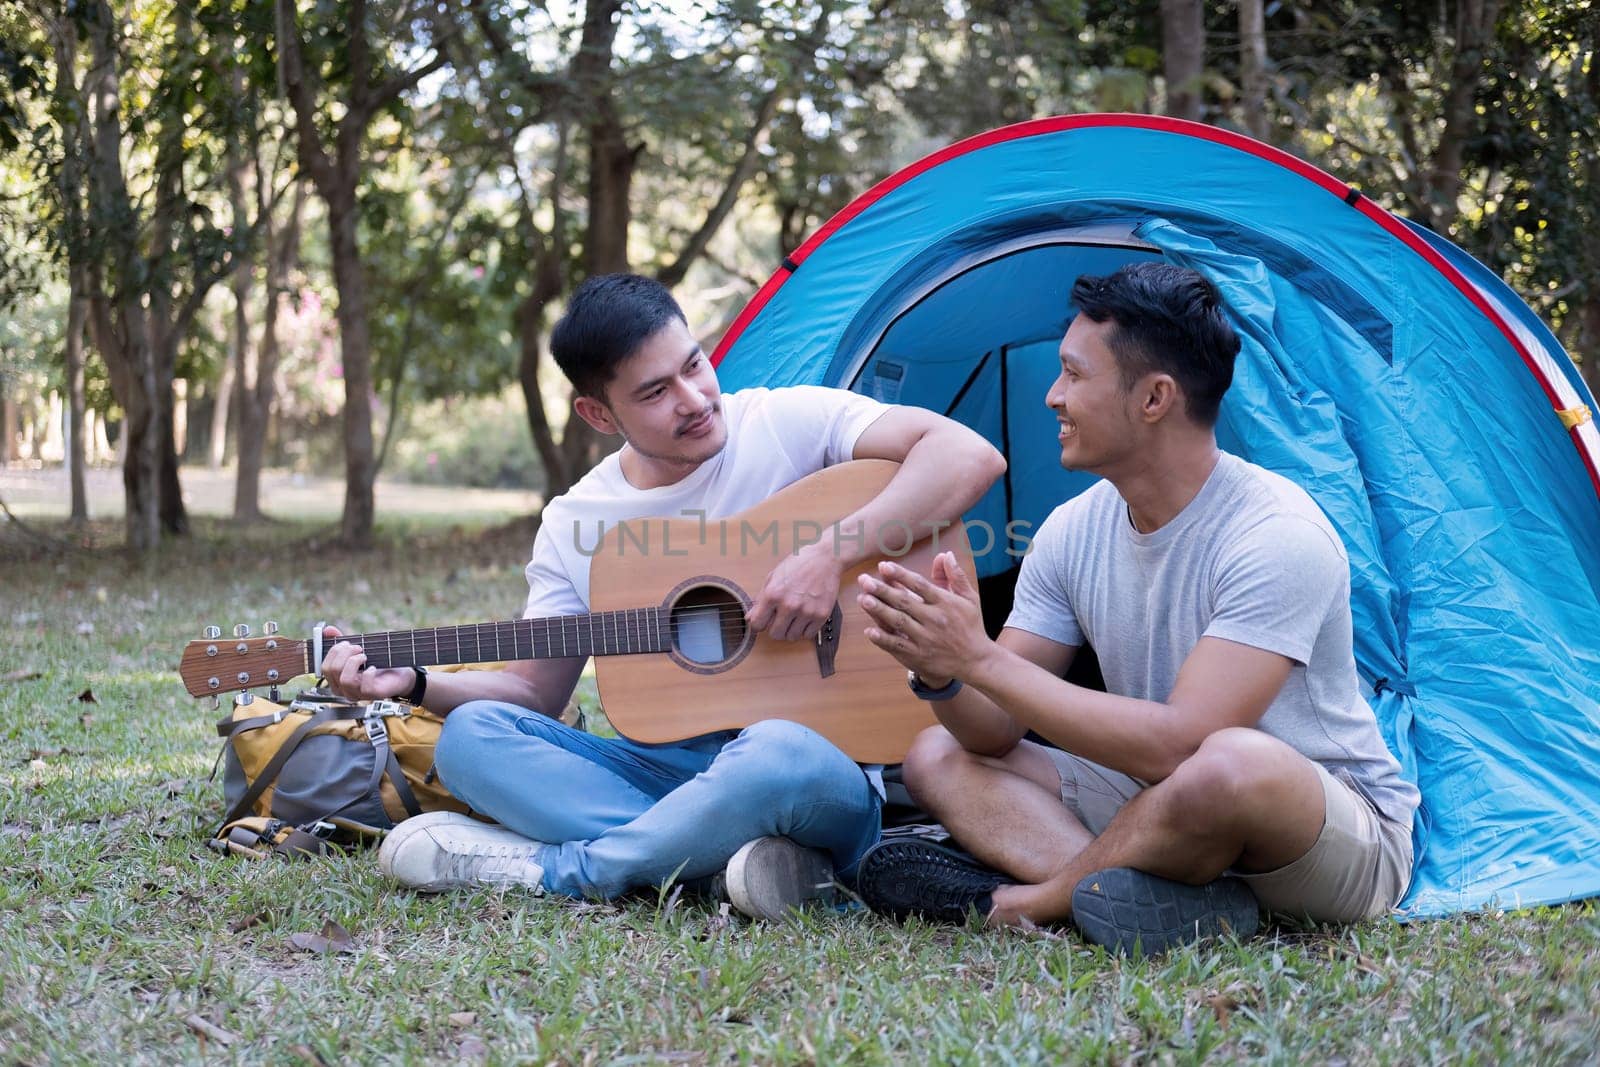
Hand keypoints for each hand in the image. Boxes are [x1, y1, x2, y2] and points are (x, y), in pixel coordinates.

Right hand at [318, 624, 416, 701]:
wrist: (400, 674)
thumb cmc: (377, 663)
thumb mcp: (358, 651)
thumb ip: (341, 642)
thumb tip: (327, 630)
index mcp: (336, 679)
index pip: (324, 667)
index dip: (333, 652)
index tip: (346, 642)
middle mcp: (343, 689)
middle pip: (332, 671)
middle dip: (344, 653)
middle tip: (358, 647)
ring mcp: (357, 694)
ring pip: (345, 679)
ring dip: (354, 662)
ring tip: (365, 655)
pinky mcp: (372, 695)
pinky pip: (364, 686)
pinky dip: (368, 673)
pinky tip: (373, 667)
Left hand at [746, 542, 845, 640]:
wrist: (825, 559)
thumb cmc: (799, 565)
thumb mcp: (774, 577)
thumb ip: (760, 600)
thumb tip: (750, 618)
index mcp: (773, 594)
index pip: (757, 624)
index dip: (758, 624)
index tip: (763, 622)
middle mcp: (789, 605)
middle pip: (775, 634)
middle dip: (775, 629)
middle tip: (780, 620)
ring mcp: (806, 611)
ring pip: (791, 637)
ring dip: (791, 630)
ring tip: (793, 618)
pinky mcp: (821, 615)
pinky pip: (808, 635)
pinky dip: (805, 630)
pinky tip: (804, 619)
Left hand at [857, 551, 989, 682]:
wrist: (976, 662)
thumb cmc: (970, 626)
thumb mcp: (969, 599)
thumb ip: (956, 576)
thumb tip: (946, 554)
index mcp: (945, 603)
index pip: (920, 585)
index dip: (900, 575)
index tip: (883, 565)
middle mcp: (934, 620)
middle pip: (905, 602)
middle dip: (883, 590)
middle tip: (864, 580)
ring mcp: (925, 639)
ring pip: (899, 622)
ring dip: (880, 611)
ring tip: (863, 599)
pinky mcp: (919, 656)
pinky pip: (898, 646)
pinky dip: (884, 639)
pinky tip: (870, 631)